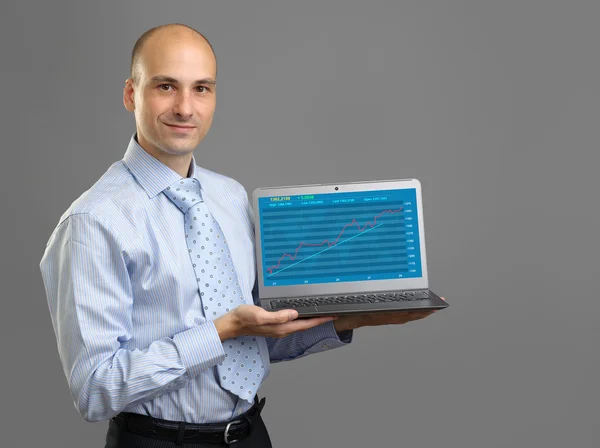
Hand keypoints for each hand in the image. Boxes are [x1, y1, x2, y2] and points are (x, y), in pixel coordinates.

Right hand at [214, 304, 335, 340]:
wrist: (233, 324)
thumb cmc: (244, 318)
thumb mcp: (260, 314)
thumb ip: (277, 316)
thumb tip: (294, 314)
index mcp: (282, 327)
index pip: (306, 324)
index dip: (320, 320)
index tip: (333, 315)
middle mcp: (283, 330)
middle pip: (306, 325)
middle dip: (320, 320)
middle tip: (333, 312)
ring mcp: (279, 328)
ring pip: (300, 324)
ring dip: (312, 320)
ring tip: (322, 313)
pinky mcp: (275, 325)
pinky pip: (293, 323)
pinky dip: (302, 318)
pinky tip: (304, 313)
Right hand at [333, 297, 445, 332]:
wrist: (336, 324)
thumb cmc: (337, 315)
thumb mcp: (335, 314)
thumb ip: (333, 316)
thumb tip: (328, 318)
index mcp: (370, 316)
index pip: (392, 315)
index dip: (408, 312)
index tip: (420, 309)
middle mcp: (378, 317)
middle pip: (404, 316)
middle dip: (421, 312)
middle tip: (437, 307)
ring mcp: (381, 317)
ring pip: (404, 316)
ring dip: (420, 313)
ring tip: (434, 307)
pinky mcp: (383, 315)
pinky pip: (400, 315)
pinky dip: (412, 312)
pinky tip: (421, 309)